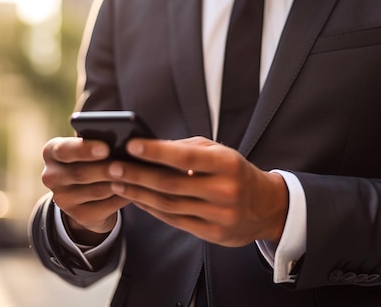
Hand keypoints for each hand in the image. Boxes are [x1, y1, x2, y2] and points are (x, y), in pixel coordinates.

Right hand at [41, 137, 129, 244]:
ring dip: (118, 182)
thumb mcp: (88, 148)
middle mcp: (51, 176)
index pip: (64, 150)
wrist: (85, 194)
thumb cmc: (92, 159)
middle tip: (125, 164)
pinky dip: (123, 197)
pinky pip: (106, 207)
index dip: (85, 149)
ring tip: (137, 174)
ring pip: (97, 191)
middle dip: (106, 168)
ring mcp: (63, 200)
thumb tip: (122, 139)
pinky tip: (135, 190)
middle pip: (80, 173)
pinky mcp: (79, 216)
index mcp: (51, 152)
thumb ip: (98, 141)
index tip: (106, 148)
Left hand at [108, 137, 288, 246]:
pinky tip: (137, 199)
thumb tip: (150, 147)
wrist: (267, 207)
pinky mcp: (212, 234)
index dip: (156, 151)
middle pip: (171, 184)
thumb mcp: (219, 152)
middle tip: (113, 167)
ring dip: (139, 194)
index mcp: (227, 164)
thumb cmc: (236, 172)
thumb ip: (187, 148)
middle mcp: (225, 191)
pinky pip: (174, 221)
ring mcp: (219, 215)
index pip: (186, 157)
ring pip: (169, 205)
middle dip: (137, 175)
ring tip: (118, 183)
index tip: (132, 145)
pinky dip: (152, 210)